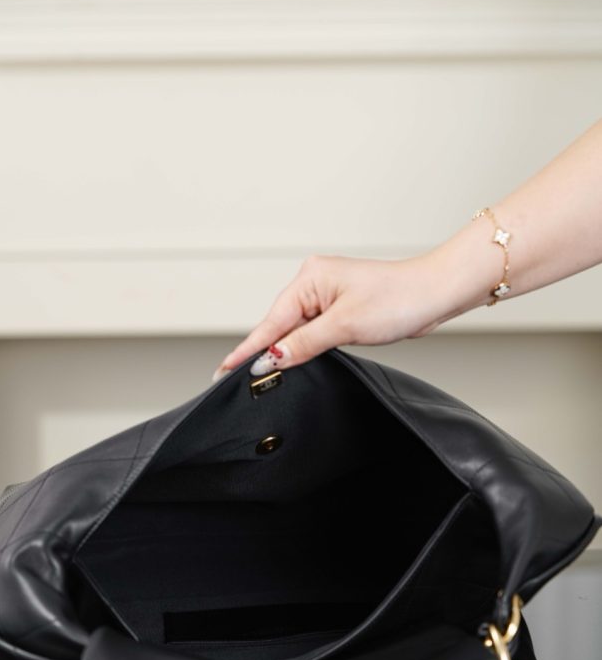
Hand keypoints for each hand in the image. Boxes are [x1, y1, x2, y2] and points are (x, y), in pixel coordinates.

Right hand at [211, 252, 453, 380]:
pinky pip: (311, 330)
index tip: (225, 370)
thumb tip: (272, 358)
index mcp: (309, 278)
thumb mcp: (345, 325)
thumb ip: (303, 344)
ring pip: (295, 329)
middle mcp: (313, 282)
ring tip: (263, 375)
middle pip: (279, 325)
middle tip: (240, 381)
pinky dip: (302, 346)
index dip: (248, 349)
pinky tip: (294, 360)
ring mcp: (327, 295)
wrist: (435, 293)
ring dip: (286, 351)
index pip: (270, 322)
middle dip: (265, 352)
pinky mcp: (339, 307)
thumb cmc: (399, 299)